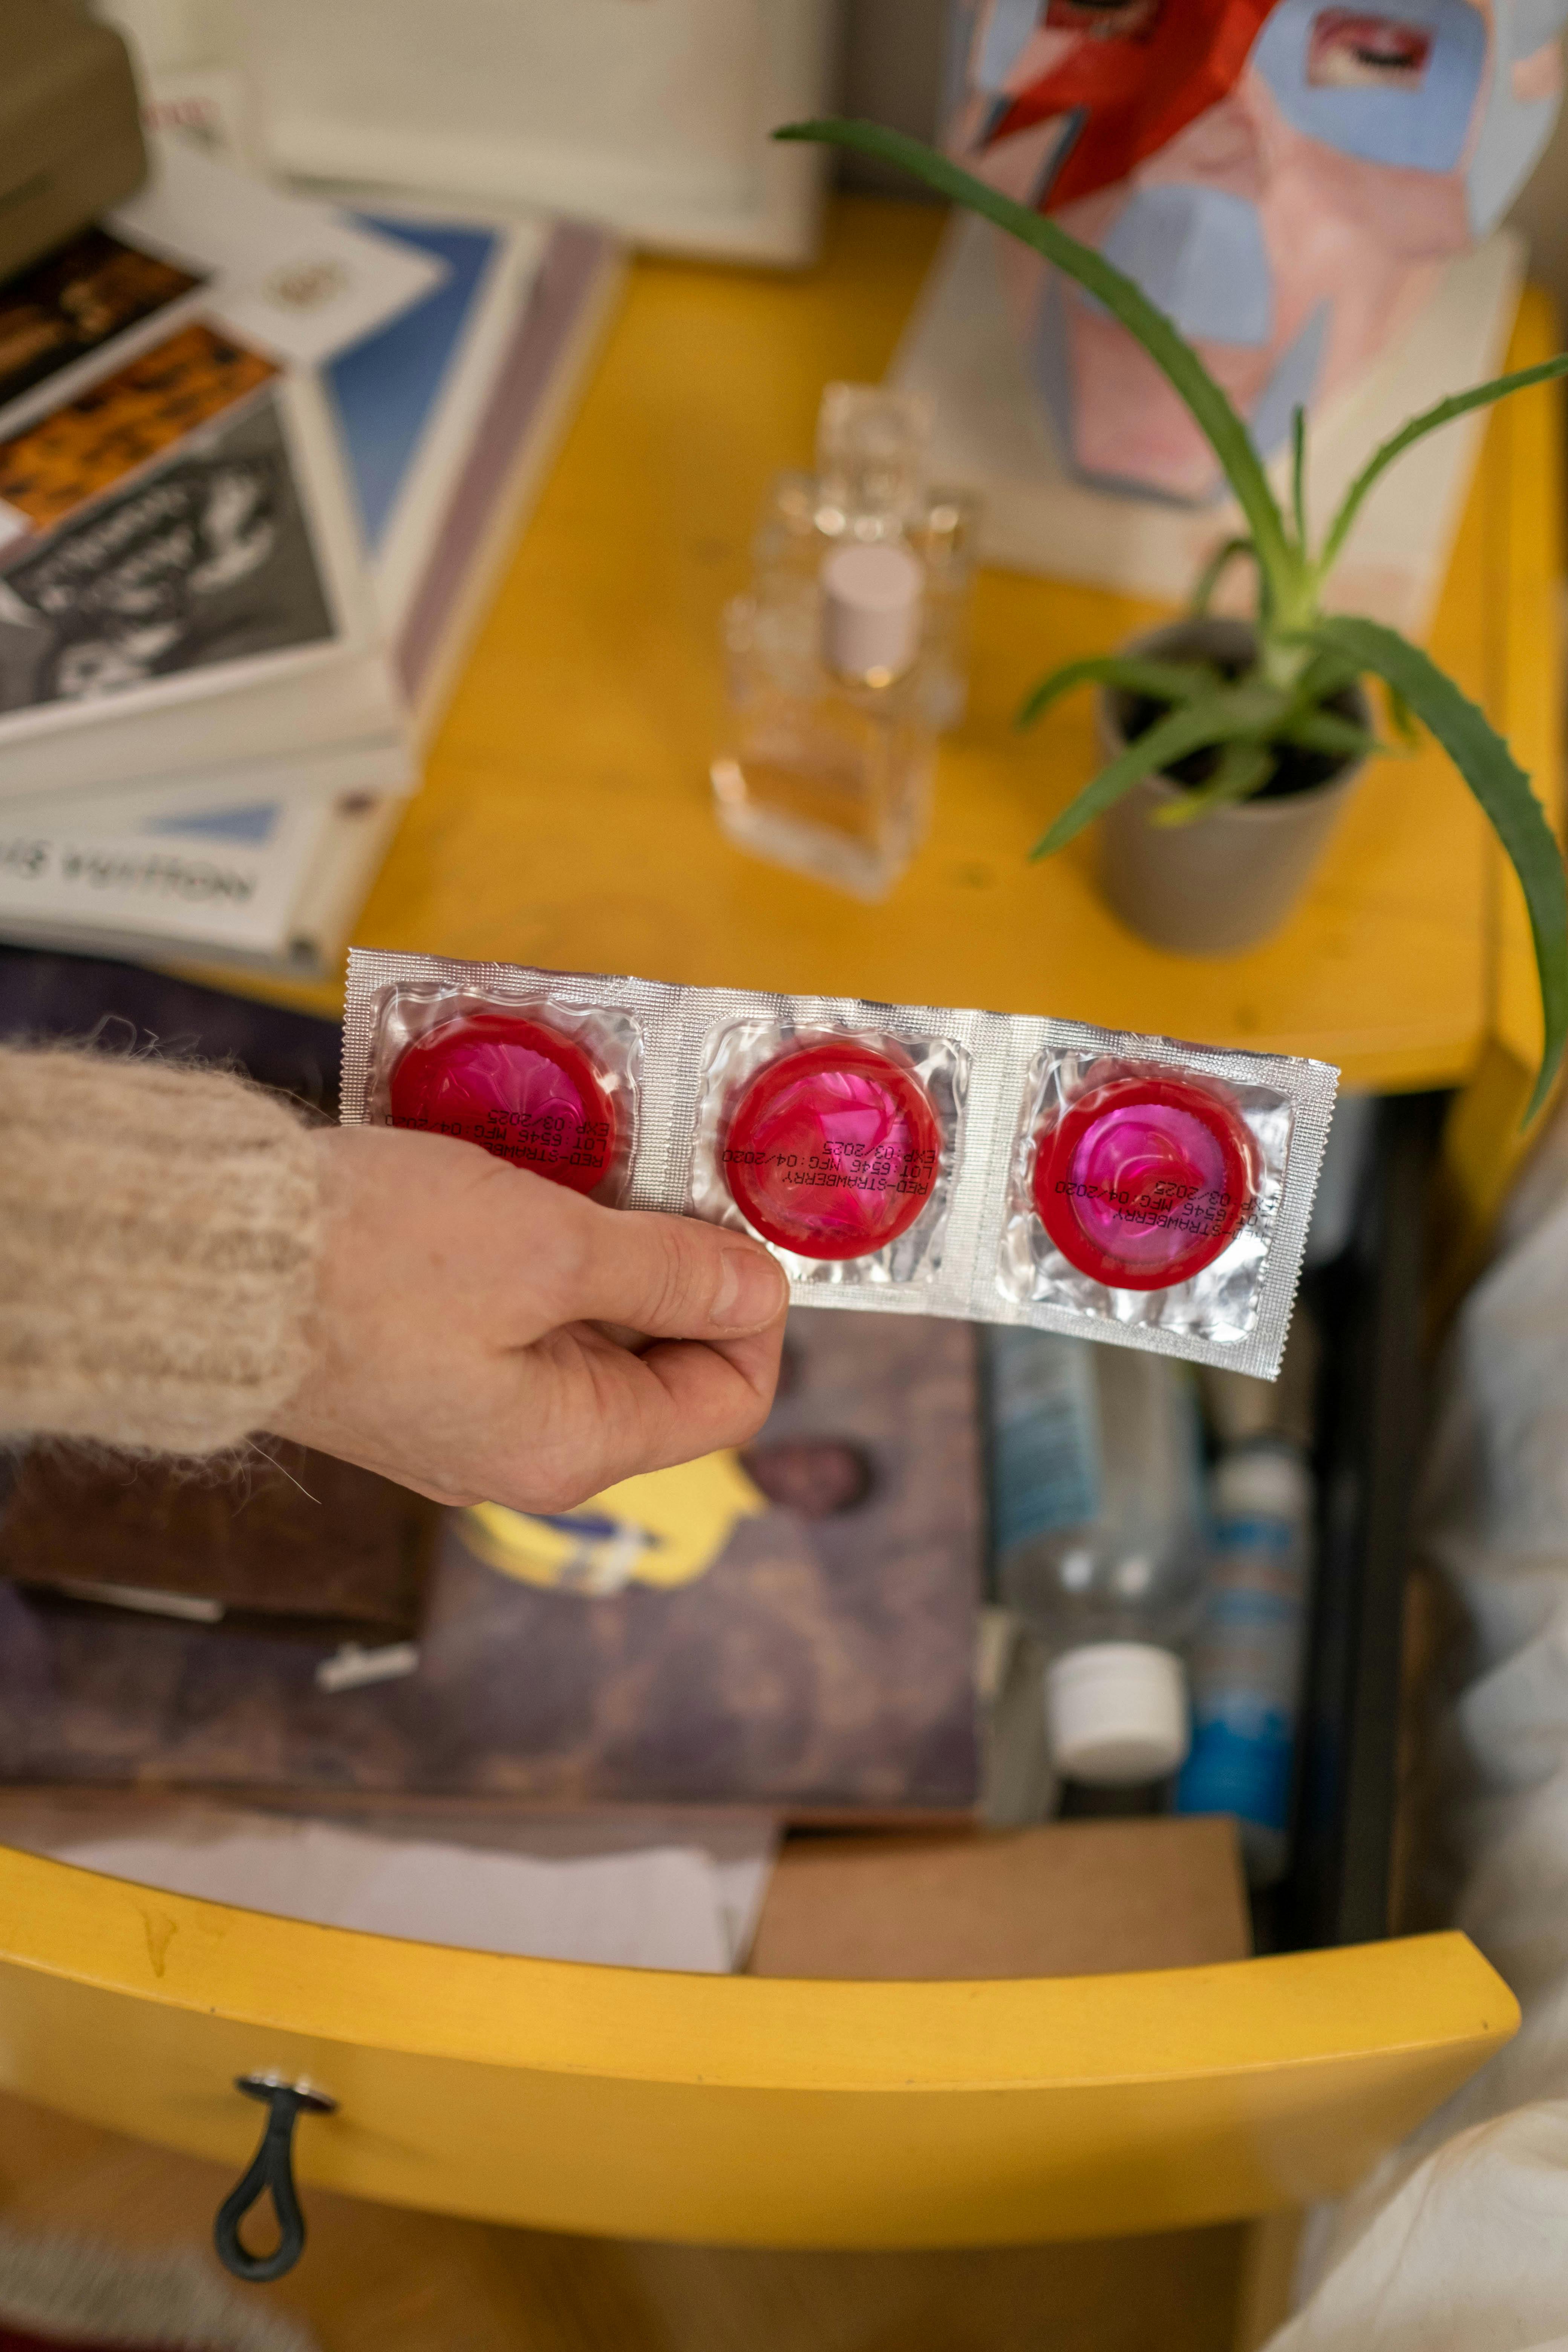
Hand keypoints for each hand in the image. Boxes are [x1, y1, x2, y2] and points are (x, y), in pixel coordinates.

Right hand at [275, 1126, 788, 1508]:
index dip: (752, 1312)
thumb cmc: (369, 1261)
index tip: (731, 1222)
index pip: (726, 1400)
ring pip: (582, 1325)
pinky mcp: (414, 1363)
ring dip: (603, 1243)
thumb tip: (760, 1292)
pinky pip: (512, 1309)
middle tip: (665, 1166)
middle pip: (656, 1361)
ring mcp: (463, 1410)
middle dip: (674, 1265)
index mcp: (569, 1447)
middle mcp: (522, 1448)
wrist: (199, 1265)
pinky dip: (534, 1246)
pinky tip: (519, 1178)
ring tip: (591, 1160)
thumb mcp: (550, 1251)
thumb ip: (666, 1275)